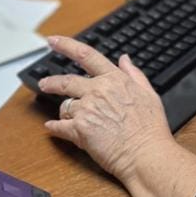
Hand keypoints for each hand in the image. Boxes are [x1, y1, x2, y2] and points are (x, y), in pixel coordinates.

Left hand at [38, 36, 174, 182]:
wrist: (146, 155)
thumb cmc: (151, 129)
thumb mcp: (149, 94)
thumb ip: (134, 74)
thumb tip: (125, 59)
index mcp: (113, 79)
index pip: (86, 55)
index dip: (66, 45)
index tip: (53, 41)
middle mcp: (97, 91)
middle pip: (66, 81)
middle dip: (51, 82)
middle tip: (44, 84)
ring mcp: (86, 110)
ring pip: (65, 106)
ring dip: (64, 112)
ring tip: (67, 118)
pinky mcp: (79, 130)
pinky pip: (59, 127)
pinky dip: (54, 128)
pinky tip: (51, 129)